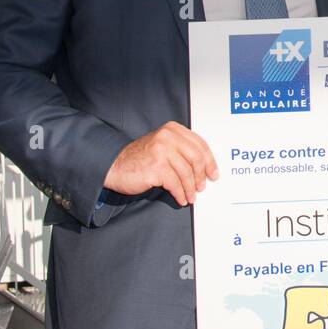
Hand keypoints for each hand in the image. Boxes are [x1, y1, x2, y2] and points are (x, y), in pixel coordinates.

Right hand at [103, 121, 217, 206]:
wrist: (114, 166)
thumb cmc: (140, 158)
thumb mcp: (162, 146)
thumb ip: (181, 150)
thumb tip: (204, 167)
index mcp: (172, 129)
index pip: (200, 144)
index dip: (209, 161)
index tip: (213, 173)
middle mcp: (167, 137)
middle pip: (196, 158)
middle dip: (201, 176)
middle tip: (202, 187)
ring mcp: (162, 151)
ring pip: (187, 173)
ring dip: (191, 188)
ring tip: (191, 196)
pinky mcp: (156, 167)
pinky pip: (176, 184)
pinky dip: (180, 194)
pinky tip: (181, 198)